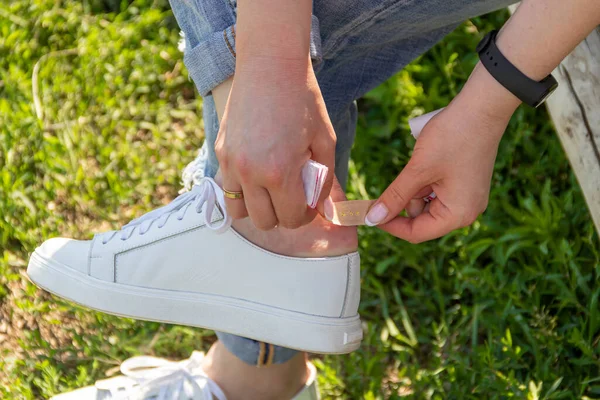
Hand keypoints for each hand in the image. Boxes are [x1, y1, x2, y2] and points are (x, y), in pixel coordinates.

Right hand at [215, 57, 335, 229]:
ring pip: (240, 211)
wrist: (269, 64)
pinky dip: (243, 190)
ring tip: (271, 188)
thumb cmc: (303, 99)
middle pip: (265, 222)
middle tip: (293, 196)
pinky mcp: (221, 152)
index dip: (306, 215)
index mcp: (279, 172)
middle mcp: (250, 173)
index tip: (310, 202)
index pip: (292, 218)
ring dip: (258, 207)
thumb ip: (326, 178)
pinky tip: (257, 173)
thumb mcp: (324, 139)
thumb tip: (324, 207)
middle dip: (284, 214)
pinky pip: (228, 188)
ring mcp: (231, 164)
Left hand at [365, 98, 510, 242]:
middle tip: (406, 175)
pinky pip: (437, 192)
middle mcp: (466, 212)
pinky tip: (429, 161)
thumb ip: (395, 197)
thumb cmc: (452, 138)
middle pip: (422, 220)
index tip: (369, 213)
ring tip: (423, 162)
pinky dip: (425, 181)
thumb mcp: (417, 170)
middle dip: (406, 200)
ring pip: (426, 204)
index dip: (390, 225)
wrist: (481, 108)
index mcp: (458, 214)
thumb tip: (372, 219)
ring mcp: (468, 198)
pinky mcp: (465, 185)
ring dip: (415, 188)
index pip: (416, 233)